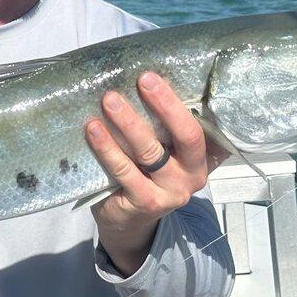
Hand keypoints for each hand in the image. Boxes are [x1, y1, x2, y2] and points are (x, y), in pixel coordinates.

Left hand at [84, 71, 226, 272]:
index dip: (178, 100)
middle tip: (143, 80)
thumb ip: (162, 127)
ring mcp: (171, 192)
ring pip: (151, 152)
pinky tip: (93, 129)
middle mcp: (193, 175)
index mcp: (202, 156)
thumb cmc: (145, 173)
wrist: (128, 220)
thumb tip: (139, 79)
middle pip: (185, 135)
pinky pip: (124, 171)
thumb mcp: (162, 151)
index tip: (154, 75)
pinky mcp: (146, 204)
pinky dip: (107, 148)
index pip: (199, 123)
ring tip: (109, 100)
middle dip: (165, 104)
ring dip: (129, 123)